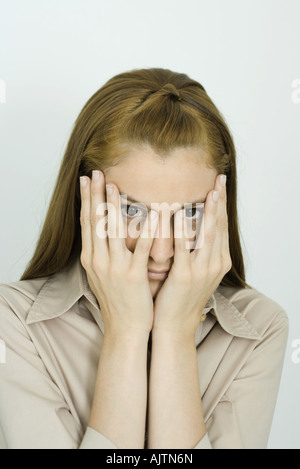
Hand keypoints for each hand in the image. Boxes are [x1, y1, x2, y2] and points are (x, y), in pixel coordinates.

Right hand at [79, 170, 157, 335]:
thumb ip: (103, 252)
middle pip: (95, 222)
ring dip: (113, 207)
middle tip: (96, 173)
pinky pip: (140, 248)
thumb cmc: (117, 300)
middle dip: (95, 195)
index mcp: (91, 259)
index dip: (86, 200)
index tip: (86, 180)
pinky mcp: (133, 276)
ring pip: (112, 232)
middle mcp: (98, 261)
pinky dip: (146, 230)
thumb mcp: (103, 275)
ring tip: (115, 186)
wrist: (125, 328)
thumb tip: (105, 230)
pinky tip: (153, 214)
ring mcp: (115, 268)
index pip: (87, 223)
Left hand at [152, 174, 231, 339]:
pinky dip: (182, 230)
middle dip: (219, 202)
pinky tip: (178, 214)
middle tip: (220, 180)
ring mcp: (201, 271)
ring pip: (207, 235)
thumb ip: (197, 250)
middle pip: (218, 227)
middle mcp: (214, 264)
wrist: (174, 325)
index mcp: (219, 261)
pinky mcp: (184, 276)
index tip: (220, 186)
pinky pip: (183, 249)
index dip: (221, 205)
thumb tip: (193, 227)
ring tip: (209, 191)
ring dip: (208, 211)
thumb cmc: (182, 296)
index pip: (220, 227)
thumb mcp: (197, 271)